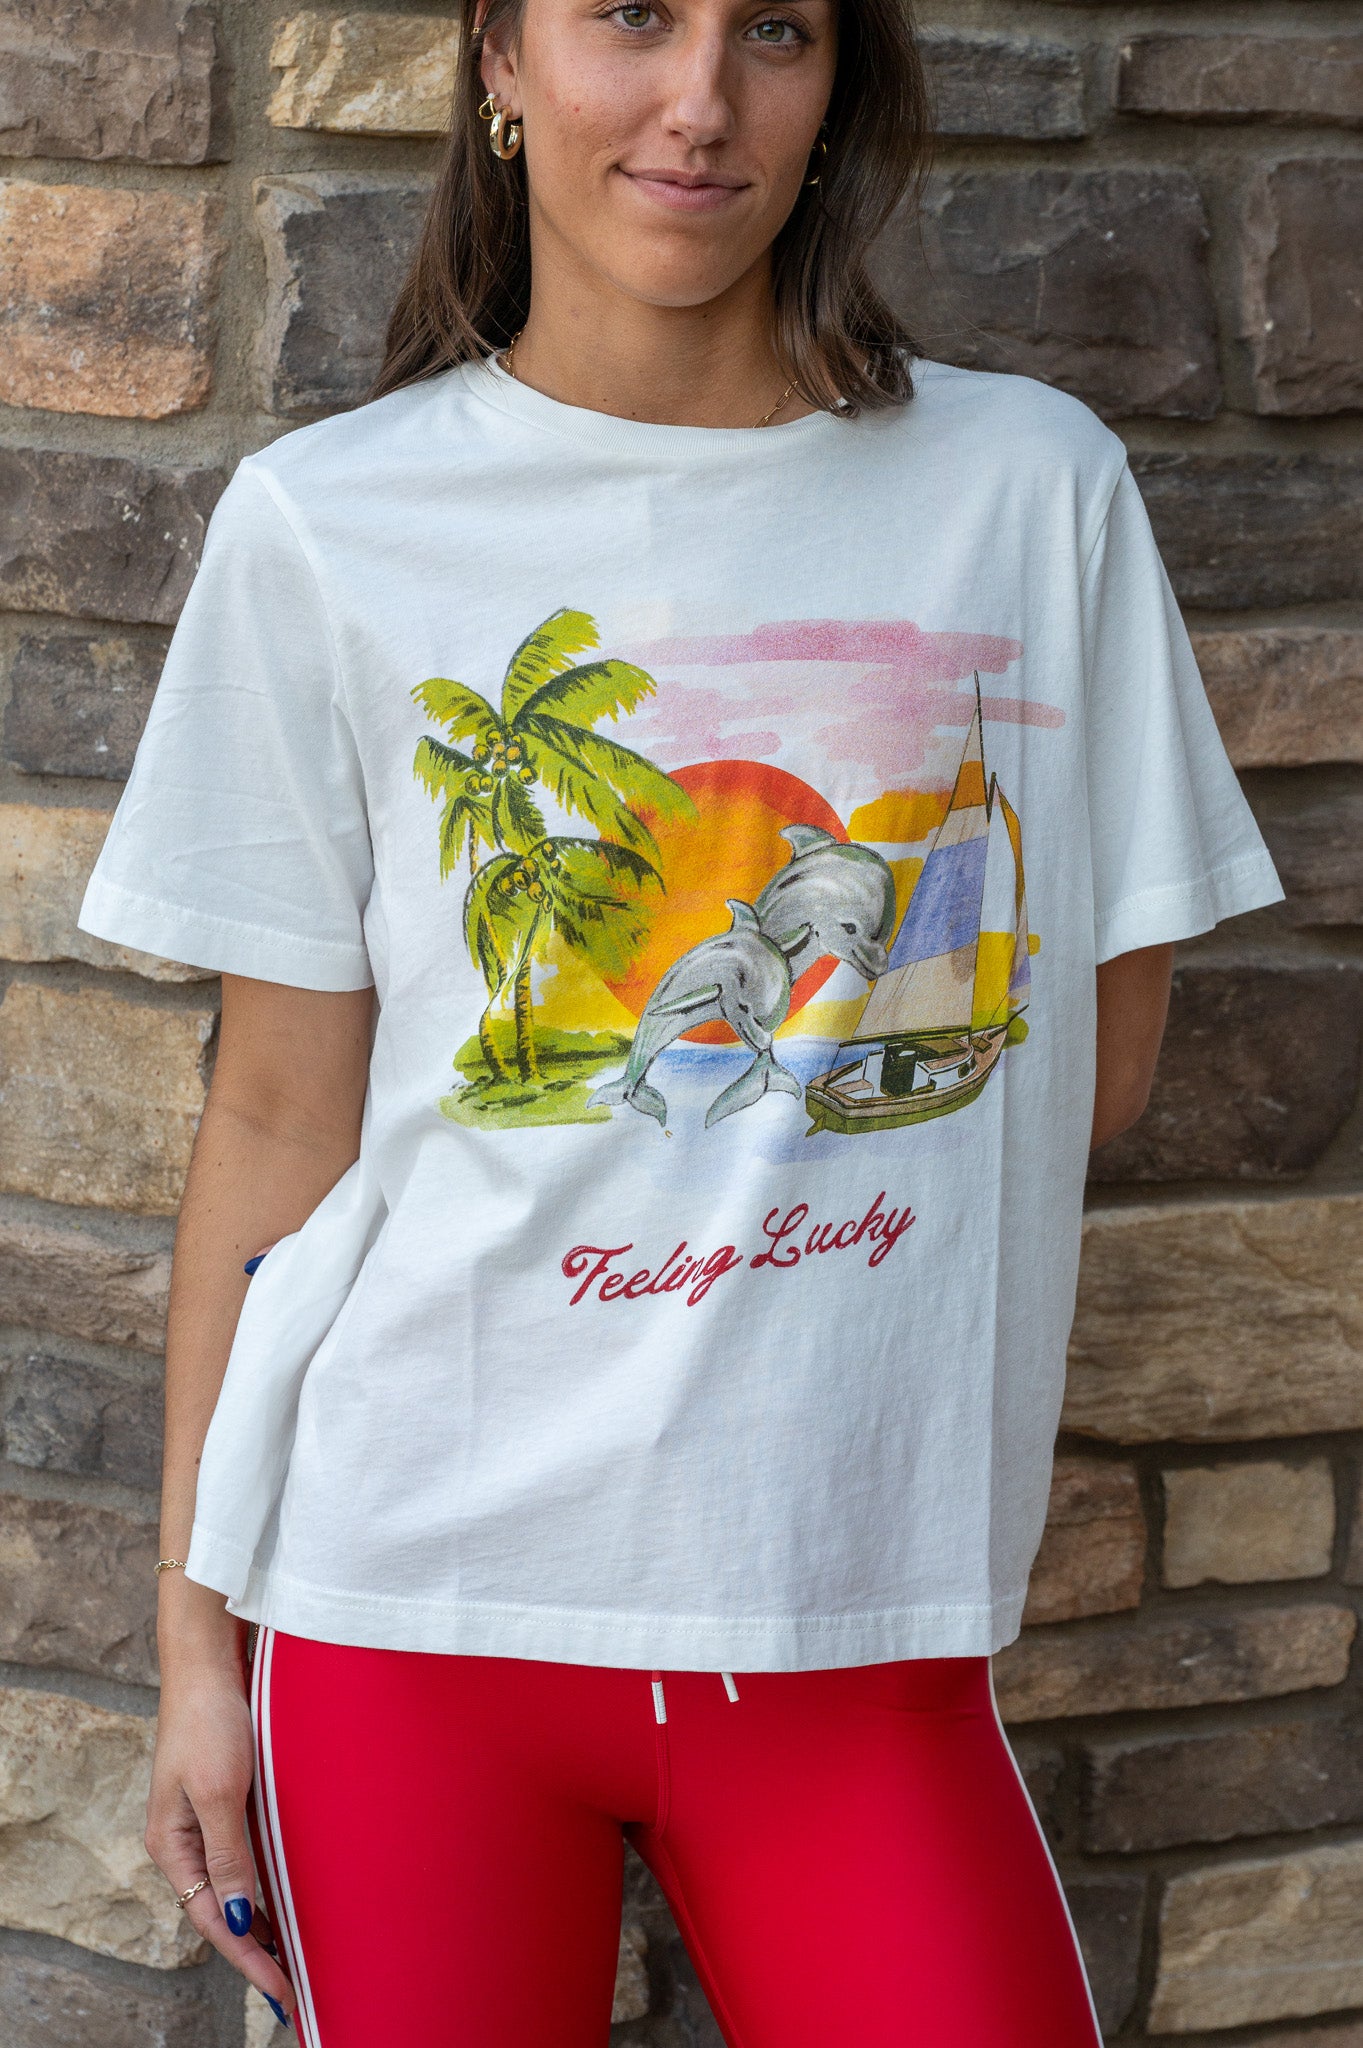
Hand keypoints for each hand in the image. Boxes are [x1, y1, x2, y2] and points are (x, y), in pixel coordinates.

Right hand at [145, 1652, 296, 2026]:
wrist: (208, 1662)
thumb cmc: (210, 1721)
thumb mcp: (220, 1792)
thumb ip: (229, 1857)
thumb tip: (241, 1919)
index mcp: (172, 1847)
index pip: (214, 1921)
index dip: (250, 1960)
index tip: (284, 1993)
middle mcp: (185, 1842)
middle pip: (223, 1912)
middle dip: (257, 1954)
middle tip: (295, 1991)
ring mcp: (204, 1821)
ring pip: (235, 1887)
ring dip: (264, 1923)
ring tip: (296, 1960)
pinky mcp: (225, 1800)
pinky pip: (245, 1857)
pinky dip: (265, 1885)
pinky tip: (288, 1898)